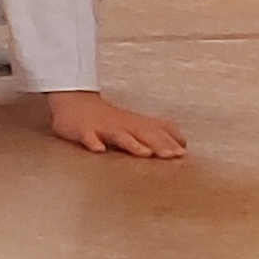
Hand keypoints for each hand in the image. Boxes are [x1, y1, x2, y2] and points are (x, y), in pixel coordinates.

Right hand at [43, 92, 188, 159]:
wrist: (74, 102)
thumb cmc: (107, 118)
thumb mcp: (134, 123)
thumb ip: (156, 132)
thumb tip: (184, 144)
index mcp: (135, 124)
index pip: (158, 129)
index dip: (171, 140)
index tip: (183, 153)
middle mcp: (122, 125)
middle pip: (143, 134)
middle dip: (159, 144)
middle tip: (173, 156)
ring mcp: (102, 128)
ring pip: (119, 136)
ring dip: (132, 144)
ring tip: (145, 153)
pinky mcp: (83, 130)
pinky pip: (88, 137)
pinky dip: (93, 142)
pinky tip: (99, 149)